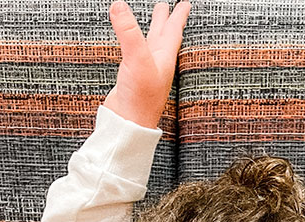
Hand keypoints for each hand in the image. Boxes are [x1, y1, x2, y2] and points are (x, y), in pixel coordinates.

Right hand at [103, 0, 190, 128]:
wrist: (128, 126)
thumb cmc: (140, 101)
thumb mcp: (136, 59)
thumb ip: (128, 32)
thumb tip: (119, 6)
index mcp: (164, 58)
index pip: (173, 31)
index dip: (178, 16)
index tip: (185, 4)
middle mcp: (156, 65)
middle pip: (163, 36)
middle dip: (166, 21)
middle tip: (166, 8)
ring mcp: (144, 73)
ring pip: (150, 46)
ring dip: (152, 32)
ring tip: (153, 22)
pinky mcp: (132, 80)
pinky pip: (136, 56)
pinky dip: (135, 46)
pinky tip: (132, 47)